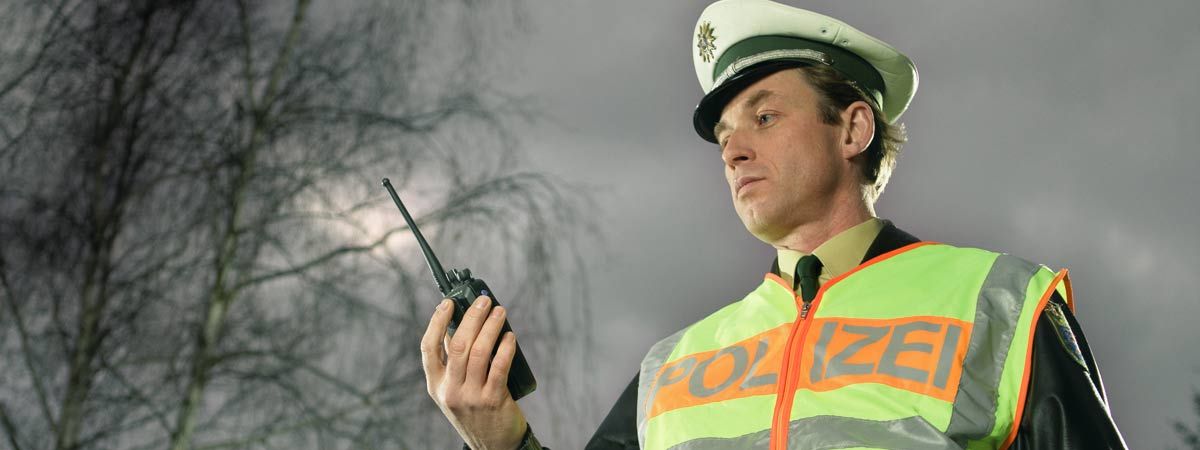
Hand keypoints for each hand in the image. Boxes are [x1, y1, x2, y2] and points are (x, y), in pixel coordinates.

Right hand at [422, 295, 526, 449]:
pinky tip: (510, 337)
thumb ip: (453, 361)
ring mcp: (471, 396)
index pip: (428, 348)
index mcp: (435, 385)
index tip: (448, 302)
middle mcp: (450, 390)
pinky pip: (499, 367)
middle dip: (472, 317)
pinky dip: (505, 347)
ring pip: (479, 352)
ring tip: (500, 312)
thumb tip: (458, 324)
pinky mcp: (492, 400)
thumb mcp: (454, 390)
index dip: (436, 322)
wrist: (492, 446)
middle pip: (458, 345)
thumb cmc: (474, 411)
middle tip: (484, 301)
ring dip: (491, 327)